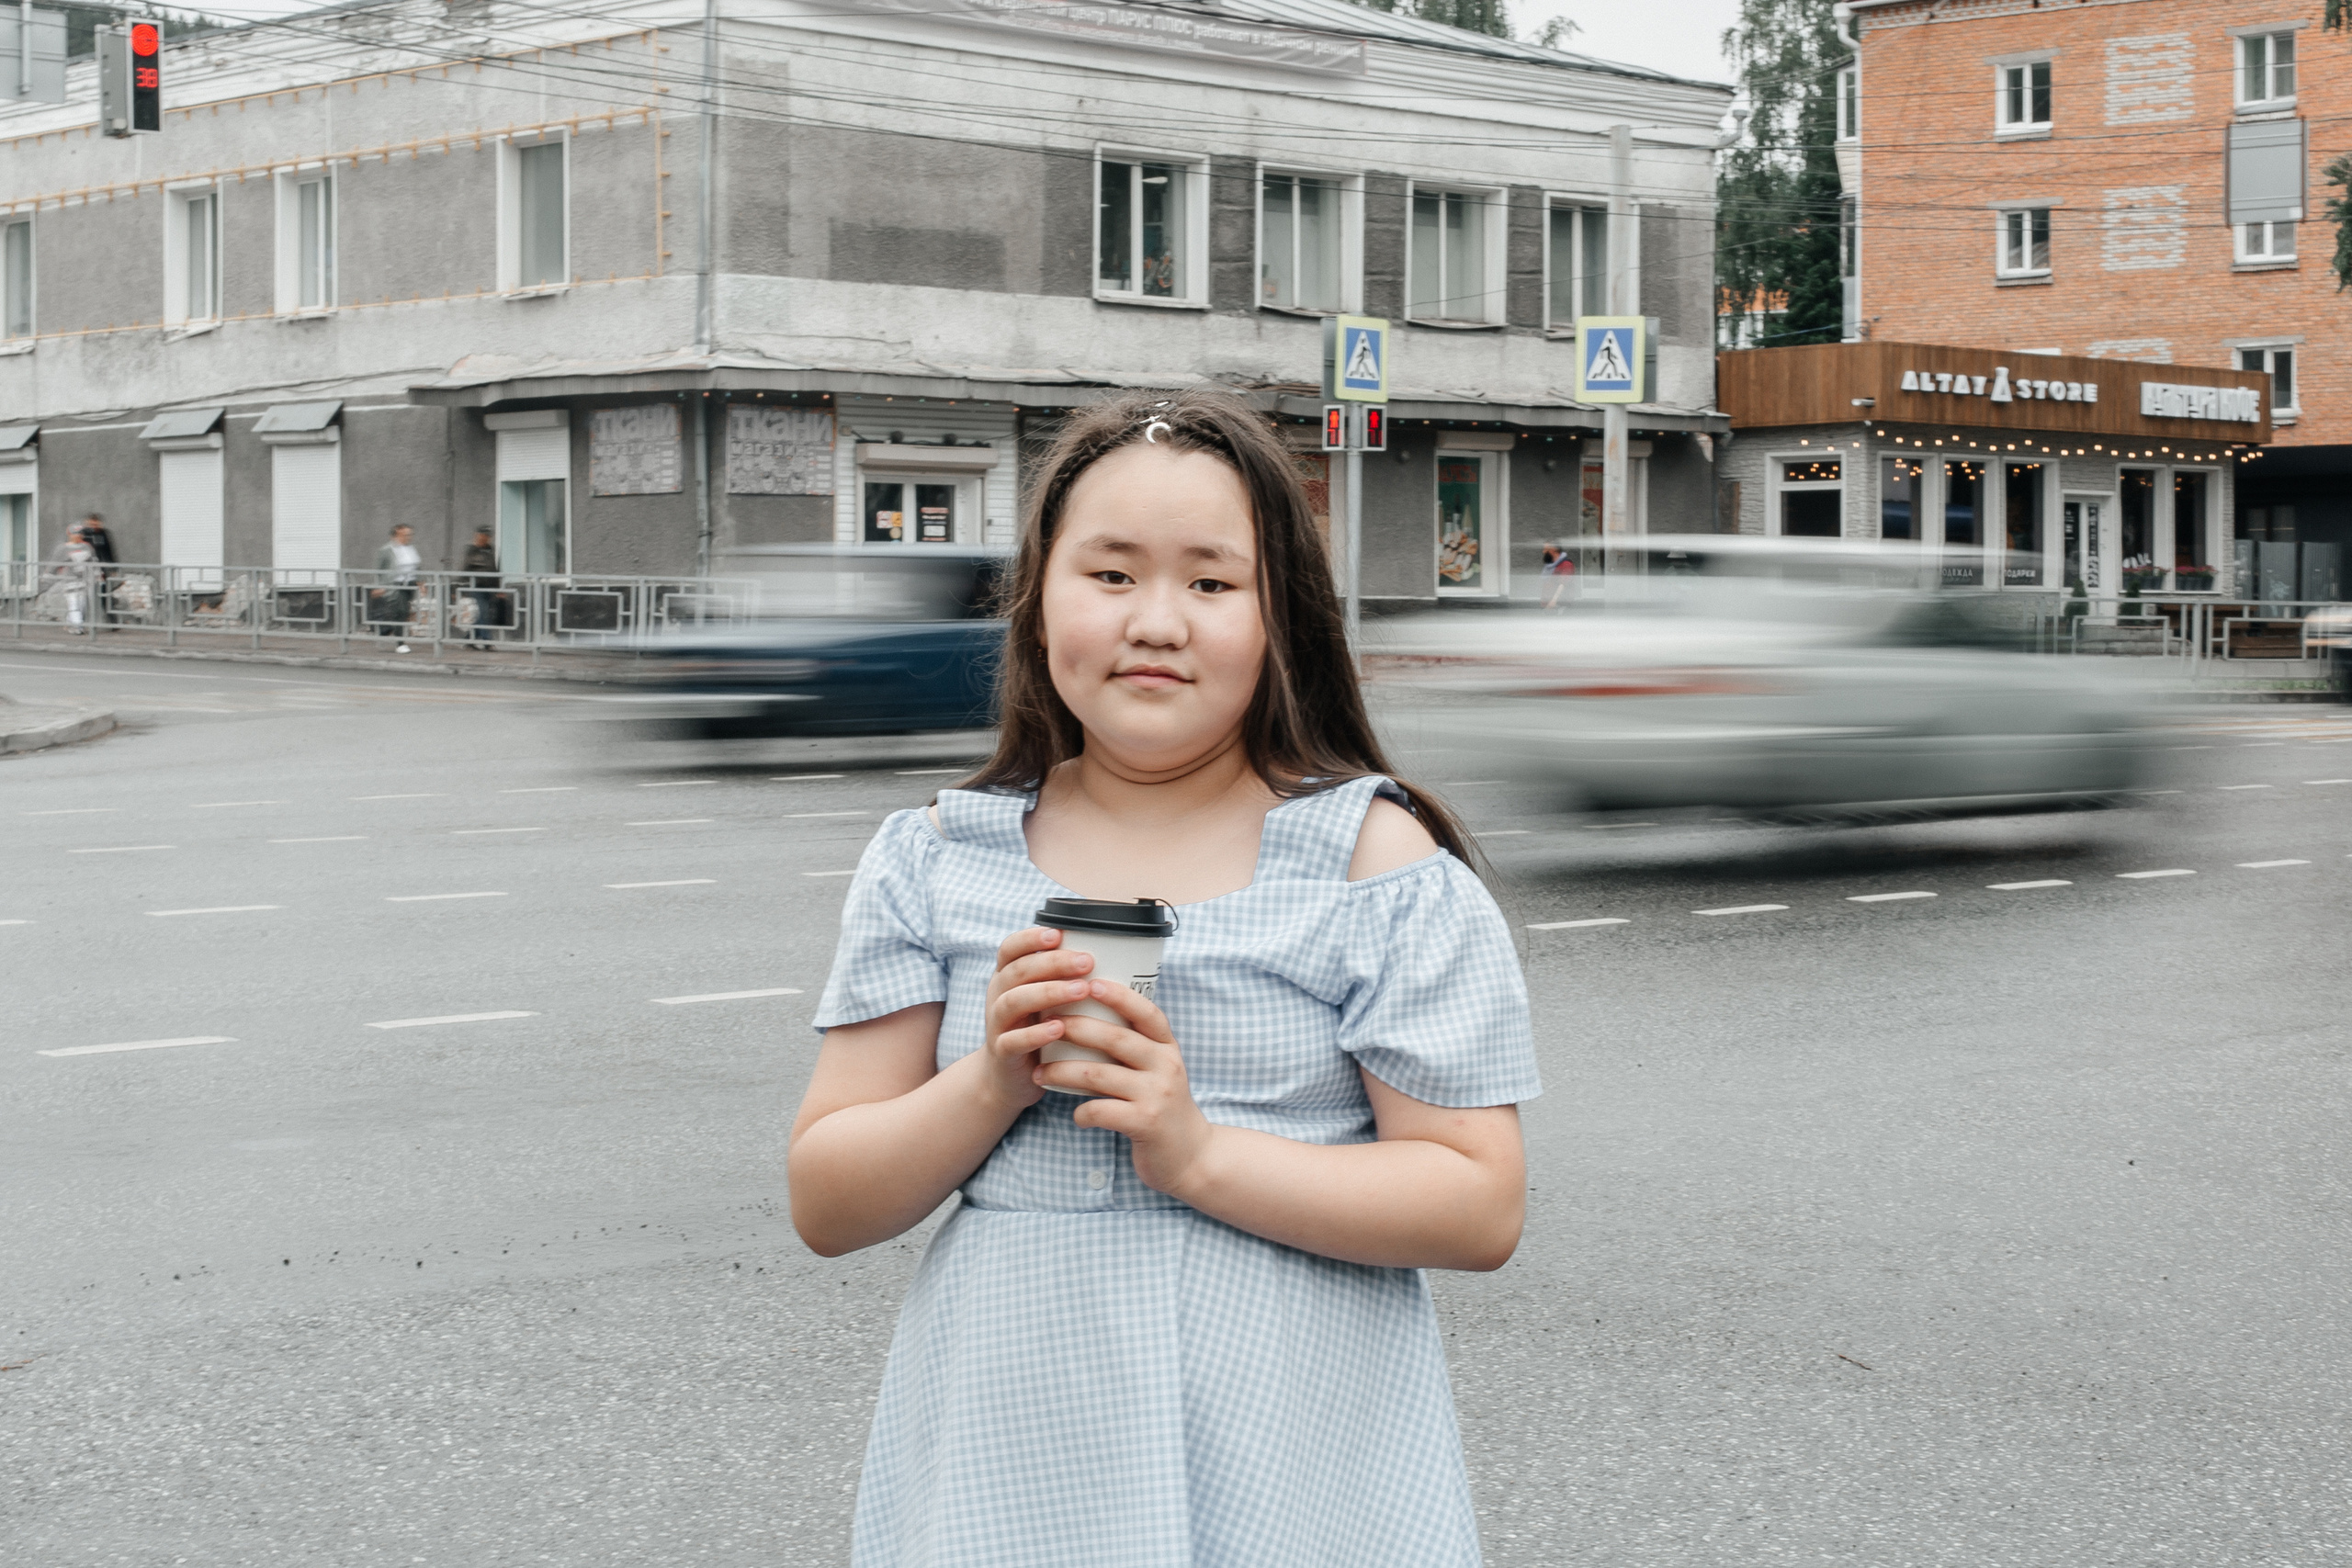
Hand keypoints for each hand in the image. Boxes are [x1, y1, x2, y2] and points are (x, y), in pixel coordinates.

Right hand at [979, 927, 1096, 1115]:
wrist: (1010, 1079)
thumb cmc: (1038, 1030)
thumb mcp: (1045, 1001)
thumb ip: (1065, 979)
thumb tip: (1117, 953)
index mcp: (1008, 978)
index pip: (1010, 948)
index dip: (1030, 938)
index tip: (1059, 933)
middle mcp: (998, 996)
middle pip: (1017, 971)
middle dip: (1053, 962)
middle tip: (1087, 961)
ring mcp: (997, 1024)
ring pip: (1013, 1002)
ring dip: (1048, 993)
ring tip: (1080, 990)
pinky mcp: (1002, 1054)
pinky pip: (1013, 1041)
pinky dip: (1035, 1034)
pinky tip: (1059, 1028)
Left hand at [1033, 981, 1215, 1197]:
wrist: (1190, 1155)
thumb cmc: (1163, 1105)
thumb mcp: (1160, 1070)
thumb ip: (1136, 1046)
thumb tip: (1091, 1013)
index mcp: (1168, 1048)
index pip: (1146, 1012)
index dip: (1119, 995)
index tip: (1089, 982)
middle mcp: (1166, 1066)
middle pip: (1115, 1038)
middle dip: (1075, 1028)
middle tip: (1043, 1025)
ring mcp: (1157, 1095)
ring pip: (1099, 1075)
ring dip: (1062, 1072)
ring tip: (1040, 1073)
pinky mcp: (1145, 1123)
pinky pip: (1101, 1111)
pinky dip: (1081, 1112)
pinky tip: (1075, 1115)